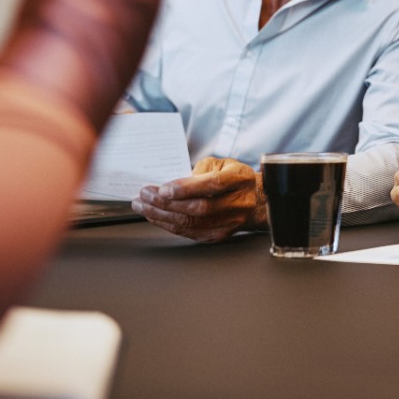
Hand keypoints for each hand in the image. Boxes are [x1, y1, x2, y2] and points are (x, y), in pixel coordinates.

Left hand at [133, 156, 266, 242]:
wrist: (254, 199)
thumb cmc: (233, 178)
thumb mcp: (222, 163)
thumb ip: (200, 170)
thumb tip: (173, 184)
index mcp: (241, 179)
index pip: (214, 185)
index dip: (187, 188)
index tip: (162, 188)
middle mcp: (239, 203)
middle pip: (200, 208)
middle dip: (167, 203)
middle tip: (146, 195)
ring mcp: (231, 222)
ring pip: (192, 223)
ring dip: (162, 215)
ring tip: (143, 206)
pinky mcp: (220, 235)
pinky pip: (190, 233)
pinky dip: (169, 225)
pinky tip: (155, 216)